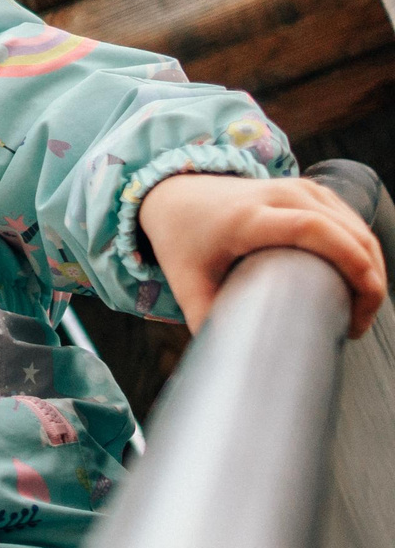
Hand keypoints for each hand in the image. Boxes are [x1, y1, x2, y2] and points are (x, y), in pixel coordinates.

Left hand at [137, 172, 385, 337]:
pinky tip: (363, 278)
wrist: (176, 194)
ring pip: (355, 224)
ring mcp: (297, 187)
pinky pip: (350, 217)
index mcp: (248, 218)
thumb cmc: (182, 240)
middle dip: (369, 278)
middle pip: (346, 230)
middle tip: (358, 324)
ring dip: (371, 265)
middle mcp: (278, 195)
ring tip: (359, 310)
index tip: (361, 306)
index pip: (313, 231)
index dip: (350, 263)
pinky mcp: (308, 189)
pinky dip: (362, 248)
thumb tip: (226, 360)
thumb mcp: (185, 282)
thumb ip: (204, 320)